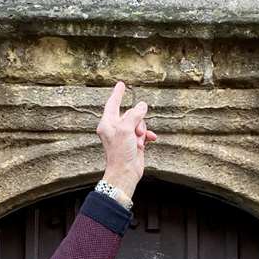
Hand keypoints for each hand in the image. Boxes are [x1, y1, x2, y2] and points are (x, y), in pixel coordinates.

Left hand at [95, 80, 156, 201]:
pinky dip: (147, 136)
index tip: (121, 84)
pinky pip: (143, 133)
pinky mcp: (133, 143)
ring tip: (139, 142)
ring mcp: (124, 136)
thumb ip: (134, 115)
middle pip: (131, 114)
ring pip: (138, 123)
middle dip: (138, 121)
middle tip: (136, 133)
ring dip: (142, 131)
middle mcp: (115, 128)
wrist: (125, 173)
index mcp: (107, 123)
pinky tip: (151, 140)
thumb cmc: (120, 153)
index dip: (117, 93)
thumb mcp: (126, 129)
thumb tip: (142, 106)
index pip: (113, 104)